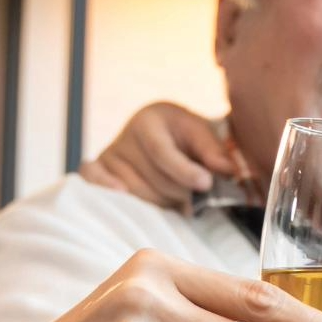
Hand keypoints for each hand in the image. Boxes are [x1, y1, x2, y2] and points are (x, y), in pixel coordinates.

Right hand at [81, 100, 249, 207]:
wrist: (158, 133)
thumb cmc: (183, 135)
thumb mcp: (202, 134)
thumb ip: (214, 151)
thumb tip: (227, 170)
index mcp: (149, 119)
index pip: (162, 150)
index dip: (184, 171)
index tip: (205, 184)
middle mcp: (125, 134)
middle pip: (151, 177)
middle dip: (178, 193)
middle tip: (194, 199)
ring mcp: (109, 153)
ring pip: (133, 191)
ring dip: (160, 203)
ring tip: (176, 200)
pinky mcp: (96, 168)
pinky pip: (94, 183)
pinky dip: (108, 191)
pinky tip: (126, 198)